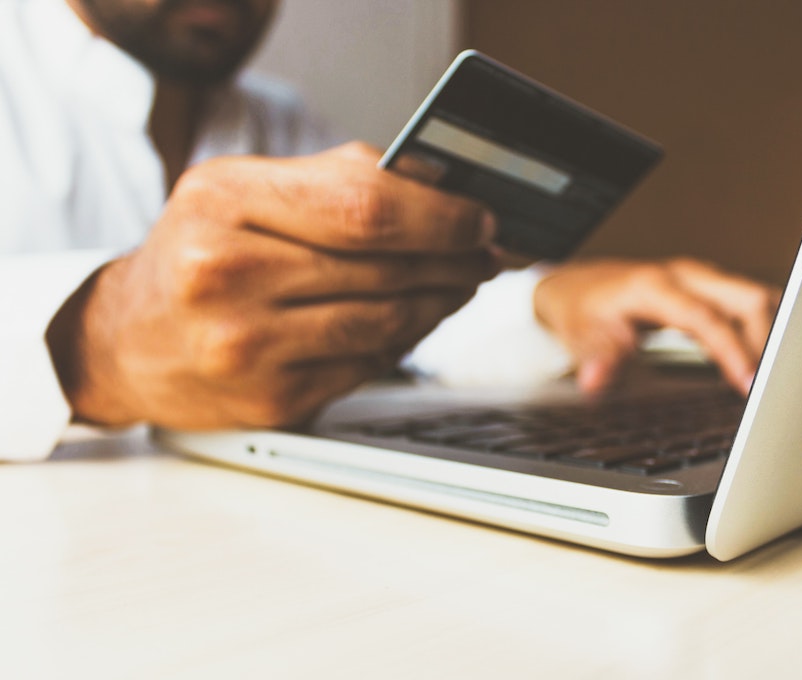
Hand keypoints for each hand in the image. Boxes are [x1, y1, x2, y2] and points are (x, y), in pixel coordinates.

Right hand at [47, 142, 498, 429]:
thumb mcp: (242, 191)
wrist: (126, 340)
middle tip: (486, 253)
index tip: (481, 218)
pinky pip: (367, 365)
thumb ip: (336, 181)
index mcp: (223, 202)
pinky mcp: (270, 400)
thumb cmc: (196, 254)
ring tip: (460, 283)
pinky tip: (416, 319)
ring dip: (440, 302)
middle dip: (455, 259)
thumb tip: (439, 187)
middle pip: (385, 267)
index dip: (441, 216)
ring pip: (386, 323)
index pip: (365, 207)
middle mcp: (226, 275)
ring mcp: (247, 346)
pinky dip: (404, 340)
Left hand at [533, 258, 780, 394]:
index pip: (706, 318)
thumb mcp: (580, 335)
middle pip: (747, 298)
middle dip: (768, 341)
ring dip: (773, 334)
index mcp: (655, 286)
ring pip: (756, 297)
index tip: (749, 384)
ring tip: (781, 377)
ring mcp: (701, 278)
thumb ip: (596, 357)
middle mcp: (685, 275)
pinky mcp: (709, 288)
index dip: (732, 351)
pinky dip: (766, 328)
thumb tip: (595, 381)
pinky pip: (750, 304)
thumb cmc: (582, 309)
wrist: (578, 286)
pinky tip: (770, 359)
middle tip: (775, 387)